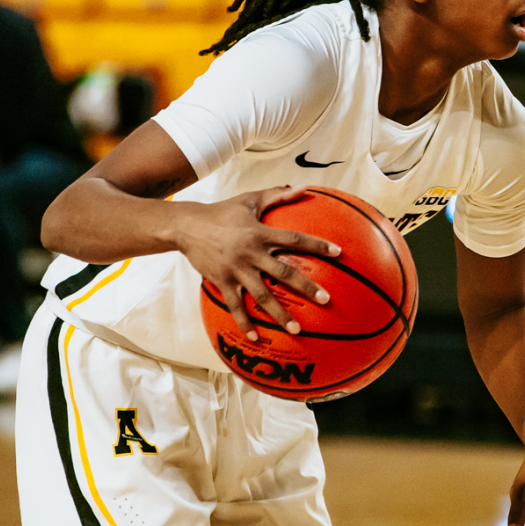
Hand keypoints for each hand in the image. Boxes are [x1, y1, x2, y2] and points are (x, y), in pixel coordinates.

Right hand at [177, 187, 340, 337]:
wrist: (186, 226)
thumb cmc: (221, 211)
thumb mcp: (249, 200)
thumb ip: (277, 195)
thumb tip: (304, 187)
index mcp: (260, 233)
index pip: (294, 240)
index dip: (317, 245)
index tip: (338, 253)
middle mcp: (251, 253)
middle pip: (283, 273)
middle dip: (306, 287)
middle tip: (326, 300)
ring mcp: (237, 270)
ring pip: (262, 295)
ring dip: (280, 313)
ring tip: (297, 329)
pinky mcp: (223, 282)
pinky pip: (235, 306)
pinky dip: (245, 323)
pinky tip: (256, 338)